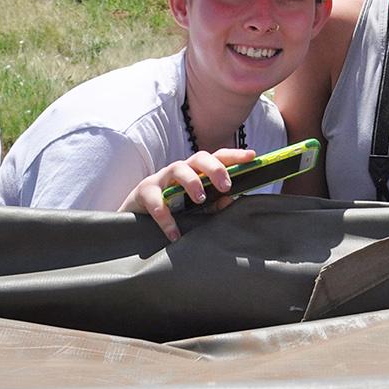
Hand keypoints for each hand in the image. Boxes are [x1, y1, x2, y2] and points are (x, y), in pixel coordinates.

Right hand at [121, 147, 254, 241]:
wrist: (136, 216)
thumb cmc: (172, 207)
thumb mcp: (195, 206)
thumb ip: (213, 203)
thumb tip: (231, 201)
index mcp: (197, 171)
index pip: (218, 157)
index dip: (235, 155)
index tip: (253, 156)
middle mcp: (181, 169)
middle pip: (200, 157)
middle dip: (215, 168)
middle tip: (226, 185)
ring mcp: (162, 178)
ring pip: (178, 168)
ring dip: (192, 182)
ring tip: (200, 199)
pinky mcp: (144, 192)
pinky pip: (155, 200)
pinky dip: (166, 217)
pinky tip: (174, 233)